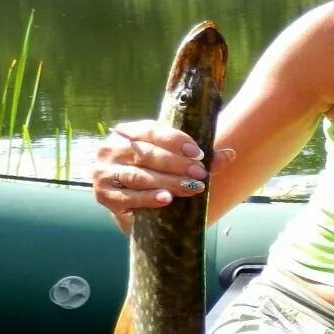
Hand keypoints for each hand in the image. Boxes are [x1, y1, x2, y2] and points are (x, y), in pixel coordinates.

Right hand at [93, 120, 234, 233]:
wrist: (134, 202)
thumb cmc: (158, 173)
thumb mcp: (177, 161)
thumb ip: (200, 158)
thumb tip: (230, 155)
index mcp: (128, 132)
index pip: (152, 131)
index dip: (175, 141)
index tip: (198, 153)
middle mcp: (112, 148)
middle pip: (147, 154)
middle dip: (177, 164)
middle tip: (201, 173)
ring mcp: (104, 171)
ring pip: (139, 175)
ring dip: (168, 182)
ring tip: (191, 187)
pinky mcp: (103, 195)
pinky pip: (128, 196)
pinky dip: (149, 198)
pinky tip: (166, 199)